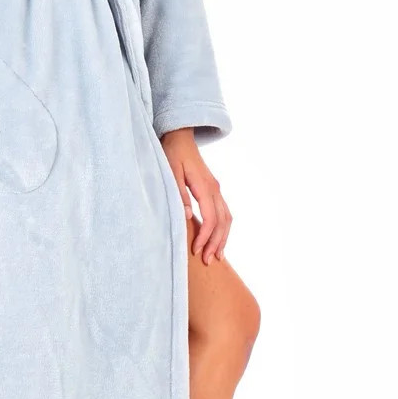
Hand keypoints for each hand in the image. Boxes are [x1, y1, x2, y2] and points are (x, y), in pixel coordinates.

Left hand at [160, 128, 231, 262]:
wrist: (180, 137)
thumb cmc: (172, 154)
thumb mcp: (170, 172)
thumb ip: (178, 194)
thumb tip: (186, 216)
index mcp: (205, 186)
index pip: (210, 218)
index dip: (205, 236)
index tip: (196, 250)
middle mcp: (214, 189)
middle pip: (222, 221)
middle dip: (216, 242)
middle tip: (207, 261)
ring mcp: (216, 189)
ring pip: (227, 218)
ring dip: (223, 238)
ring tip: (216, 256)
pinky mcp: (214, 190)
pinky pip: (224, 213)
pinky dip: (223, 228)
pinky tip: (218, 239)